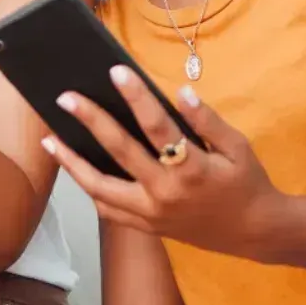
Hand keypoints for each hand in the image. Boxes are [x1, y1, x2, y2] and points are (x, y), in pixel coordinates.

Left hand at [45, 67, 286, 257]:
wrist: (254, 232)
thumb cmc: (247, 183)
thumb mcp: (238, 147)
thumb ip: (207, 121)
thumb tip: (181, 92)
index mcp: (191, 170)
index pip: (157, 127)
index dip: (136, 97)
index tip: (115, 72)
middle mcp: (165, 193)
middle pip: (118, 153)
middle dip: (90, 122)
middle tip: (65, 98)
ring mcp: (152, 214)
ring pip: (101, 190)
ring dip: (73, 164)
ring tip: (51, 140)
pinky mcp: (148, 227)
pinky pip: (109, 210)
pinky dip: (90, 190)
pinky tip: (75, 170)